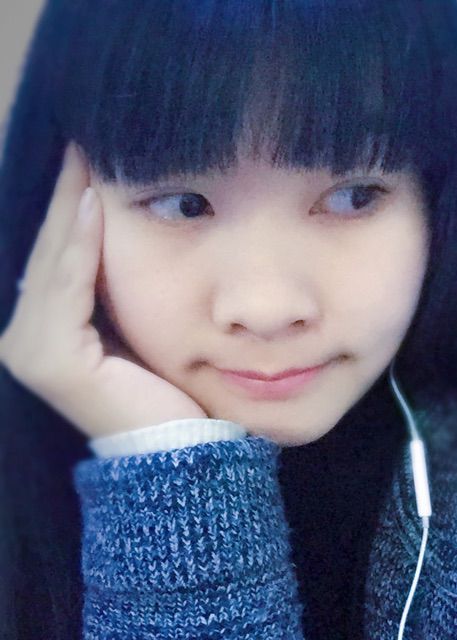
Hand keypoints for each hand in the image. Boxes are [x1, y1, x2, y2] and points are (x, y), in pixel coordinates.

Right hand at [0, 143, 206, 438]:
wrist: (181, 445)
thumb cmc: (170, 386)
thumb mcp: (142, 325)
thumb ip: (119, 289)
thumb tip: (123, 229)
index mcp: (49, 328)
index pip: (62, 254)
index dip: (73, 204)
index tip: (92, 155)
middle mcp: (27, 336)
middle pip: (55, 251)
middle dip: (71, 196)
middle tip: (89, 142)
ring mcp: (31, 349)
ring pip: (57, 262)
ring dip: (72, 208)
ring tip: (89, 158)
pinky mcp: (50, 358)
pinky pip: (68, 288)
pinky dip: (81, 245)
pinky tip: (95, 203)